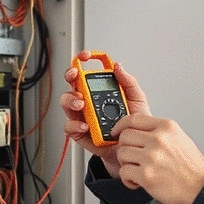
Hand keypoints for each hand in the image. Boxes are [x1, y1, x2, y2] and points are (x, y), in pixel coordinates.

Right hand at [59, 50, 150, 175]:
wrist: (134, 147)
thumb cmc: (134, 123)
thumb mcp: (136, 98)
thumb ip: (128, 82)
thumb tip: (118, 66)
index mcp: (100, 90)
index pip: (87, 72)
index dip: (82, 61)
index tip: (84, 56)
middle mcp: (88, 101)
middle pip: (72, 85)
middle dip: (71, 78)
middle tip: (76, 79)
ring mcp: (82, 116)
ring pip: (66, 103)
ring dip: (71, 101)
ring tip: (81, 104)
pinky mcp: (80, 132)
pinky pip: (70, 127)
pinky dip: (75, 125)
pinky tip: (85, 125)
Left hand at [111, 114, 203, 203]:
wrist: (201, 188)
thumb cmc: (192, 168)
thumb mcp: (180, 138)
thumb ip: (160, 132)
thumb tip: (138, 132)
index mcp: (166, 127)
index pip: (134, 118)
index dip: (120, 125)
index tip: (117, 131)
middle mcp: (158, 139)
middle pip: (124, 136)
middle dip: (125, 148)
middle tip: (132, 157)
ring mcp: (151, 157)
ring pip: (122, 154)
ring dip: (126, 164)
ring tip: (138, 171)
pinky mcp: (146, 175)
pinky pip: (124, 172)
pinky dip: (128, 179)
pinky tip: (138, 182)